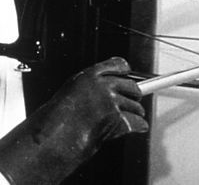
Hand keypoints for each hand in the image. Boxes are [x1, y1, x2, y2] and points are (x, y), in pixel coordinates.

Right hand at [0, 57, 147, 184]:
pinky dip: (137, 127)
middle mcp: (104, 86)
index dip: (125, 71)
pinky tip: (130, 128)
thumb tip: (110, 86)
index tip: (127, 74)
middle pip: (133, 86)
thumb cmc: (60, 115)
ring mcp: (112, 103)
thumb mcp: (73, 88)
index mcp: (90, 75)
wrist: (59, 132)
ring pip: (137, 107)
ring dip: (134, 114)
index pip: (117, 65)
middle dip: (134, 96)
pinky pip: (139, 122)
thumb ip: (92, 84)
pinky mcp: (119, 119)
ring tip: (122, 119)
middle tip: (130, 102)